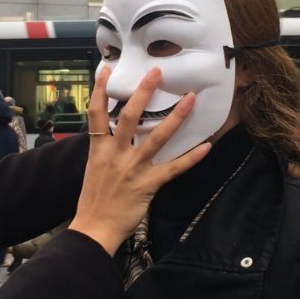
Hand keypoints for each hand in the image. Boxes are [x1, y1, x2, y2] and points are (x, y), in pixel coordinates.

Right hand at [68, 66, 210, 255]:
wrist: (94, 229)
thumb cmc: (93, 200)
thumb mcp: (92, 168)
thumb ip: (104, 148)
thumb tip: (111, 132)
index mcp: (99, 149)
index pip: (96, 112)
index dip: (99, 89)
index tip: (106, 69)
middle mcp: (115, 154)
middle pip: (128, 116)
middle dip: (143, 92)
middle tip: (156, 71)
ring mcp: (133, 168)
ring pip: (156, 137)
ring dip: (175, 117)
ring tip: (190, 99)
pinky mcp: (148, 184)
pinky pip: (173, 168)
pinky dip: (191, 158)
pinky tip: (206, 146)